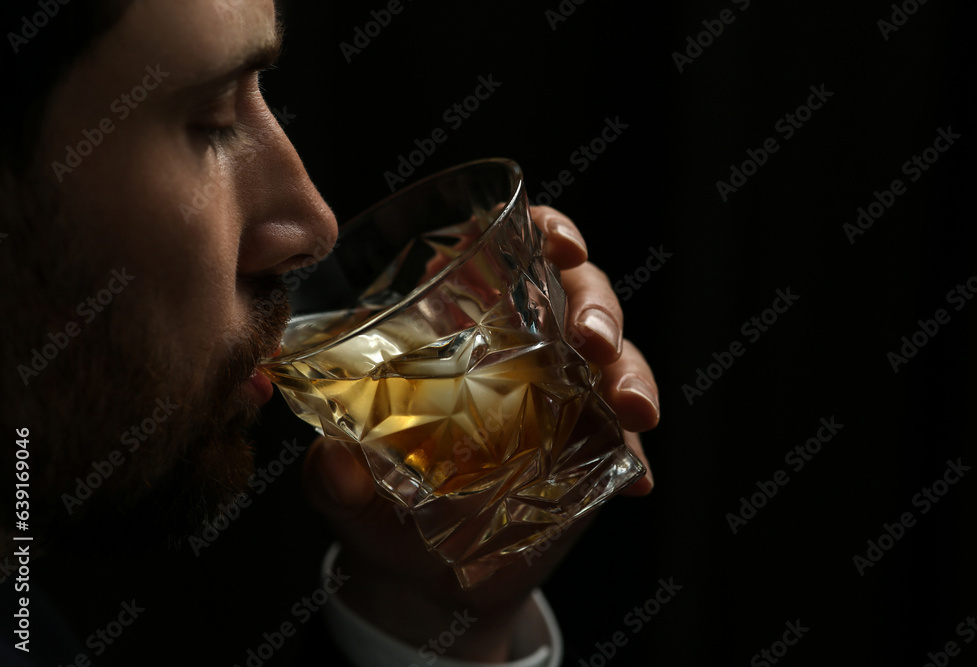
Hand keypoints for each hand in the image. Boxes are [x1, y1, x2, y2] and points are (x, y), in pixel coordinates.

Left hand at [300, 205, 659, 660]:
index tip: (558, 243)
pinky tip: (638, 479)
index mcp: (461, 331)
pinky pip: (626, 433)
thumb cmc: (384, 516)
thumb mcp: (351, 497)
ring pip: (617, 354)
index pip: (510, 254)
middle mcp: (521, 349)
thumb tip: (332, 461)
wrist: (431, 582)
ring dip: (631, 372)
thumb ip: (336, 480)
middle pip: (579, 293)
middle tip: (594, 343)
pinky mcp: (591, 445)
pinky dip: (636, 451)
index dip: (544, 232)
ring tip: (631, 411)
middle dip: (598, 307)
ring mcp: (563, 394)